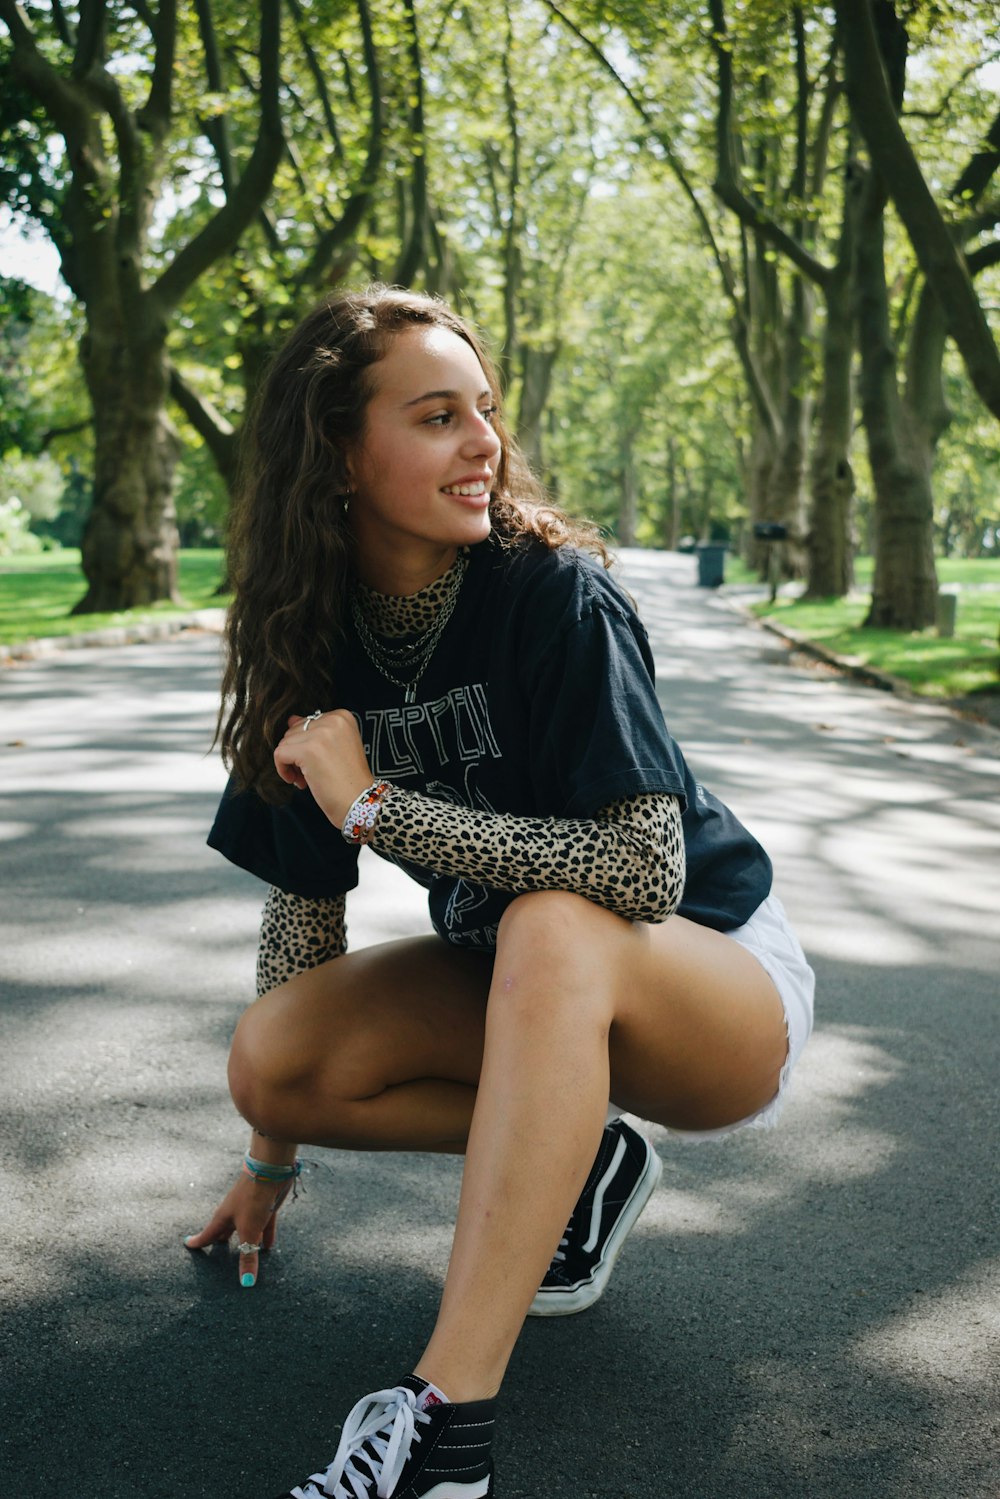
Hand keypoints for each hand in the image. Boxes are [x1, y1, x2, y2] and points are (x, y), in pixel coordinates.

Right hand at [184, 1169, 295, 1287]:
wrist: (271, 1170)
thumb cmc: (253, 1198)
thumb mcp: (249, 1230)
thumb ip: (248, 1256)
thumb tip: (245, 1283)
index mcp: (223, 1218)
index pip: (207, 1234)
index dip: (198, 1242)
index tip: (187, 1245)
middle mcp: (234, 1214)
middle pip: (225, 1231)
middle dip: (221, 1242)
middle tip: (215, 1254)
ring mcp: (250, 1209)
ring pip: (246, 1229)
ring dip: (245, 1241)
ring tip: (244, 1254)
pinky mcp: (266, 1207)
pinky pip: (265, 1226)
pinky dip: (266, 1237)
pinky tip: (269, 1247)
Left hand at [275, 711, 373, 828]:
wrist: (359, 801)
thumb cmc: (349, 780)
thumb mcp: (335, 747)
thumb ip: (314, 731)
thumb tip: (291, 720)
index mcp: (342, 717)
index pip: (307, 723)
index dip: (308, 745)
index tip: (319, 762)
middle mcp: (333, 720)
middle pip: (294, 731)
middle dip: (297, 754)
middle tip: (312, 773)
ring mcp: (320, 733)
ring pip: (285, 743)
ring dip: (291, 764)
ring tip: (308, 779)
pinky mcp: (308, 750)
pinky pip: (279, 754)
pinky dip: (284, 770)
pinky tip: (300, 782)